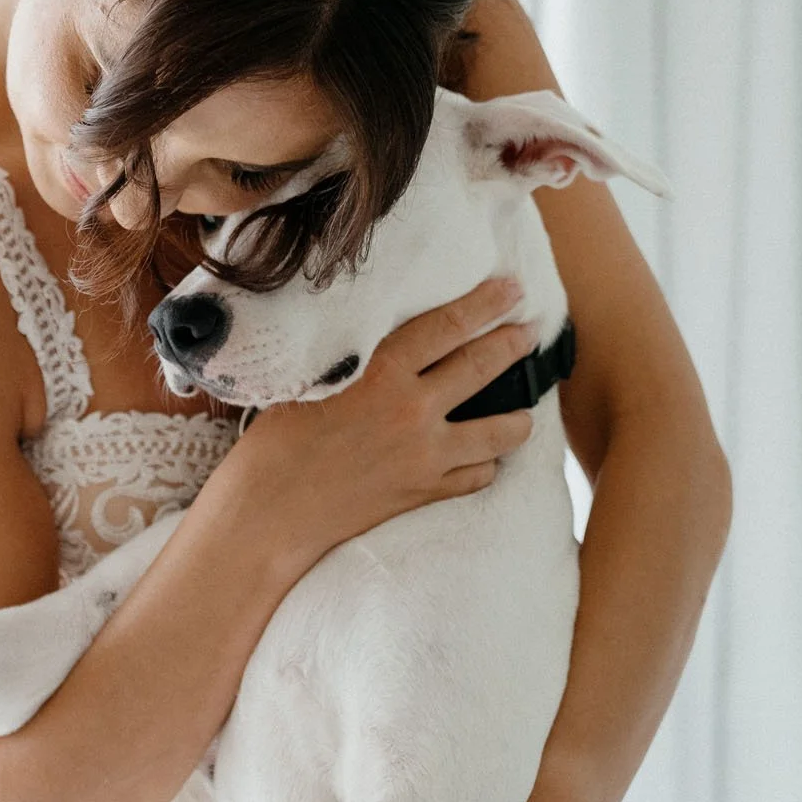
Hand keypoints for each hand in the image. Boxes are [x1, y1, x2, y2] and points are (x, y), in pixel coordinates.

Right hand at [237, 276, 541, 561]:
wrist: (270, 513)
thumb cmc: (274, 443)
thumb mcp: (310, 381)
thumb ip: (354, 360)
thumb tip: (381, 341)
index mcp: (382, 372)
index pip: (448, 326)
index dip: (485, 303)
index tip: (510, 288)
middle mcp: (413, 410)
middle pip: (482, 367)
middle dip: (513, 344)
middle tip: (531, 331)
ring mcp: (425, 455)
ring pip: (499, 432)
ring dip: (517, 419)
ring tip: (523, 413)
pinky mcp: (424, 492)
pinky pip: (476, 476)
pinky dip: (483, 466)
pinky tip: (482, 460)